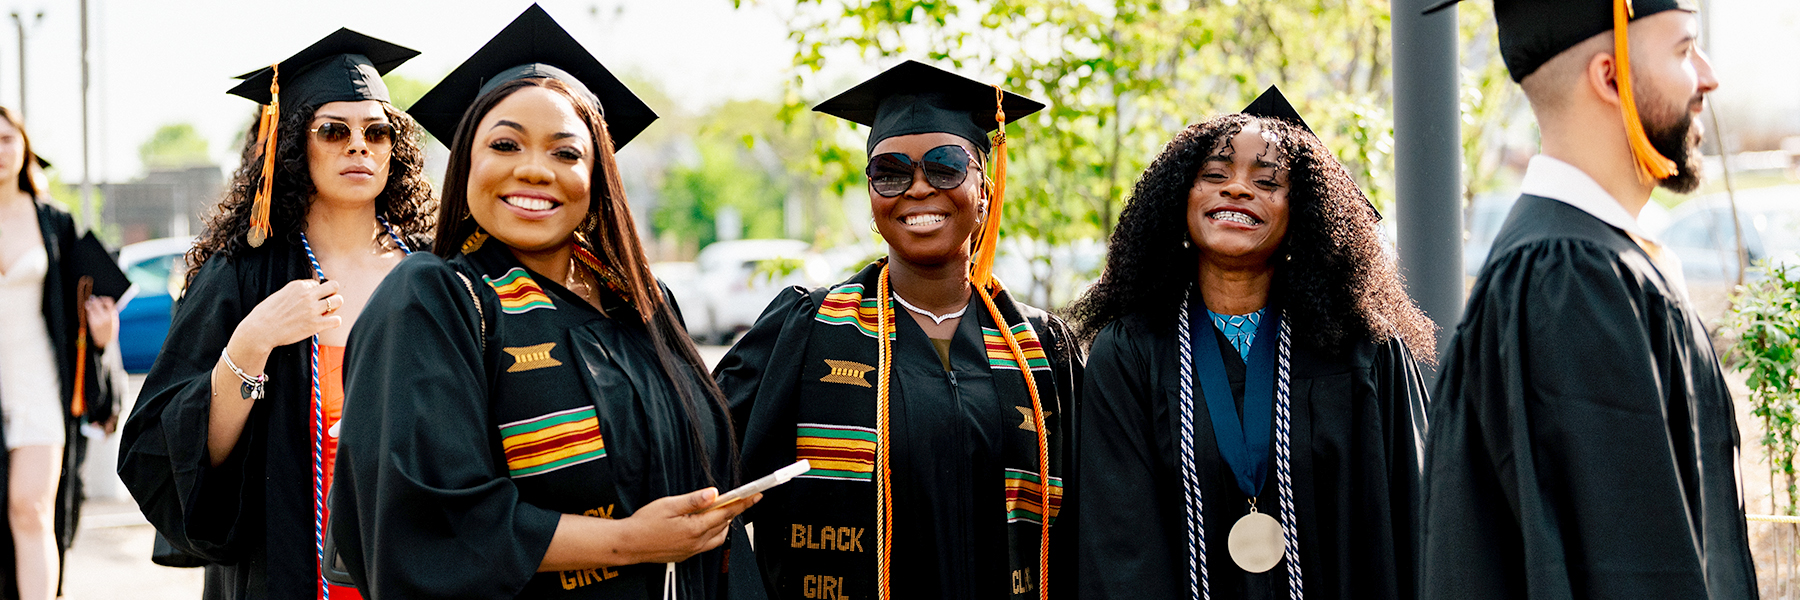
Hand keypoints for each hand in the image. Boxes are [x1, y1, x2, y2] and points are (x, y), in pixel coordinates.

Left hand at [83, 296, 117, 348]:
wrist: (107, 341)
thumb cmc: (110, 330)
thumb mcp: (114, 319)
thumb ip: (111, 311)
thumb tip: (104, 301)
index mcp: (114, 314)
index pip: (109, 301)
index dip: (104, 298)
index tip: (102, 298)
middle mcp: (107, 316)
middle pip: (98, 303)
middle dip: (95, 300)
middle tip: (93, 298)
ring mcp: (99, 320)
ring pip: (92, 307)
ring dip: (90, 304)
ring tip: (88, 303)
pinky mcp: (93, 323)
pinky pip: (89, 314)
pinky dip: (88, 310)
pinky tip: (88, 308)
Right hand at [228, 279, 343, 367]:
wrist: (260, 330)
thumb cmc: (266, 314)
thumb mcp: (280, 294)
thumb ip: (295, 292)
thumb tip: (309, 292)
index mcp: (298, 285)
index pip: (317, 283)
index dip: (315, 291)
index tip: (309, 299)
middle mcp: (307, 295)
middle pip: (334, 286)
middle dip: (332, 293)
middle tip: (326, 301)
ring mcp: (313, 309)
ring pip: (339, 301)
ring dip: (335, 306)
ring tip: (327, 312)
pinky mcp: (315, 324)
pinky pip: (337, 320)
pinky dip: (334, 321)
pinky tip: (327, 323)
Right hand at [616, 487, 758, 564]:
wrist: (628, 545)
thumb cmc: (645, 523)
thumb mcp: (669, 505)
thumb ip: (694, 500)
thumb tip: (714, 493)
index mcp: (695, 528)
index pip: (726, 513)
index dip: (742, 503)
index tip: (755, 495)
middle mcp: (697, 542)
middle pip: (724, 524)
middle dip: (734, 510)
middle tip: (741, 497)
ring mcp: (692, 550)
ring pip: (718, 535)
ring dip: (724, 522)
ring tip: (724, 508)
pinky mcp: (686, 554)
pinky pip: (708, 543)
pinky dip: (714, 532)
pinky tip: (708, 524)